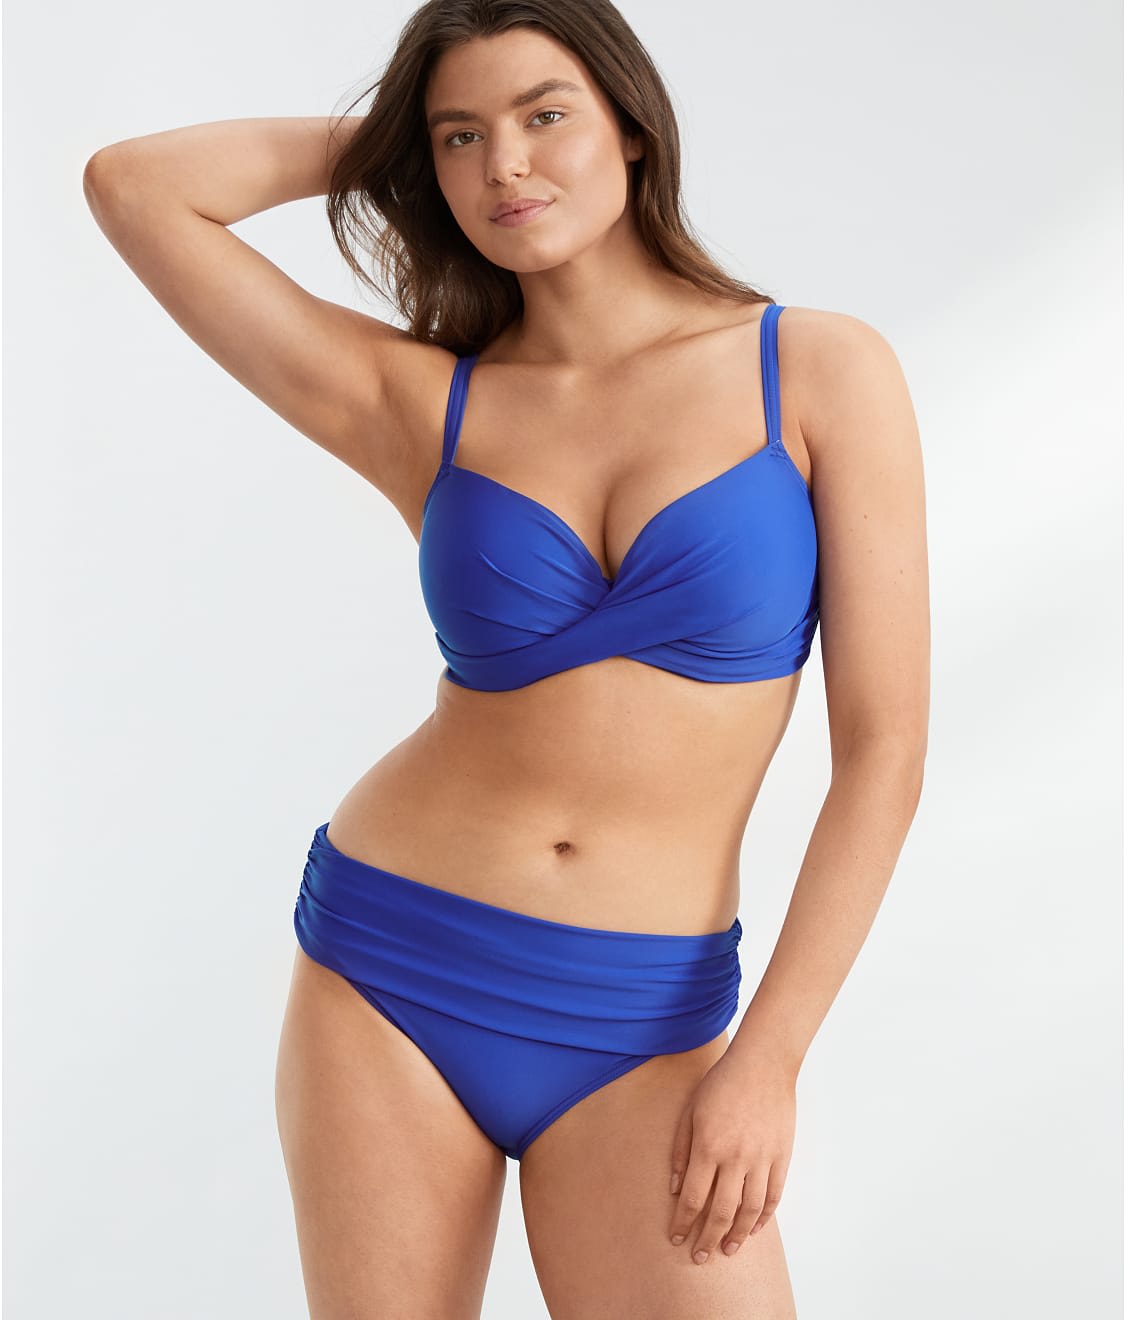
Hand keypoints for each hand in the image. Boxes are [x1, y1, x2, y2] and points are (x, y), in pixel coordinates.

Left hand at [666, 1047, 795, 1262]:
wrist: (763, 1064)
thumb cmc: (721, 1084)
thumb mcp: (691, 1111)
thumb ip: (682, 1150)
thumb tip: (675, 1188)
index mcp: (709, 1146)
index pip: (694, 1198)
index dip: (683, 1222)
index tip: (676, 1237)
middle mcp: (736, 1158)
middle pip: (721, 1212)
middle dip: (708, 1239)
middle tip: (700, 1257)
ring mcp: (762, 1159)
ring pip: (750, 1211)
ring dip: (737, 1235)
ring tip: (727, 1250)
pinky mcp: (782, 1157)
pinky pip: (773, 1197)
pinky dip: (763, 1218)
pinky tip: (752, 1228)